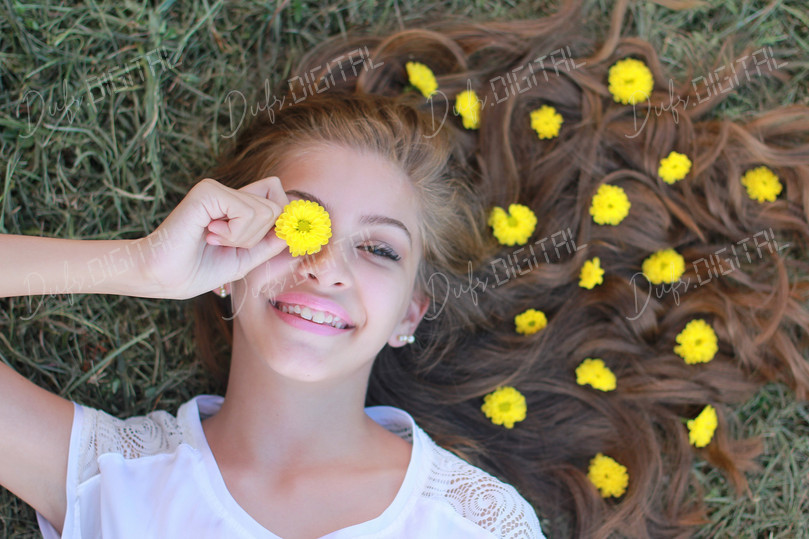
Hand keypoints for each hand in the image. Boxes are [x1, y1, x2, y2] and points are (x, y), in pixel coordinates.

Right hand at [141, 177, 289, 299]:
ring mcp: (217, 188)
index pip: (278, 196)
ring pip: (267, 211)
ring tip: (214, 240)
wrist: (162, 277)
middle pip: (277, 205)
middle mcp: (227, 191)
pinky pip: (249, 211)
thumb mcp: (244, 259)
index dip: (282, 221)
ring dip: (244, 237)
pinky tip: (209, 234)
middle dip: (258, 236)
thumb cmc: (196, 270)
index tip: (266, 242)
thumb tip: (295, 229)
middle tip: (225, 243)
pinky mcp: (208, 191)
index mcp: (235, 205)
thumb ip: (270, 242)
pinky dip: (235, 233)